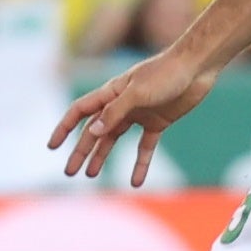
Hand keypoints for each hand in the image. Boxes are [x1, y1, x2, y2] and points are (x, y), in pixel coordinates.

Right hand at [51, 51, 211, 186]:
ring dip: (103, 157)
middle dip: (81, 151)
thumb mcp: (137, 93)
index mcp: (111, 93)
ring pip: (115, 139)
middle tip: (70, 172)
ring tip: (91, 175)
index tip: (52, 147)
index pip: (80, 112)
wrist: (197, 68)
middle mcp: (121, 104)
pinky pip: (144, 147)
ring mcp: (139, 114)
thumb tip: (92, 132)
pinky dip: (140, 164)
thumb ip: (115, 112)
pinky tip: (135, 182)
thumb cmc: (166, 74)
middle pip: (95, 131)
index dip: (64, 128)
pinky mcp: (157, 122)